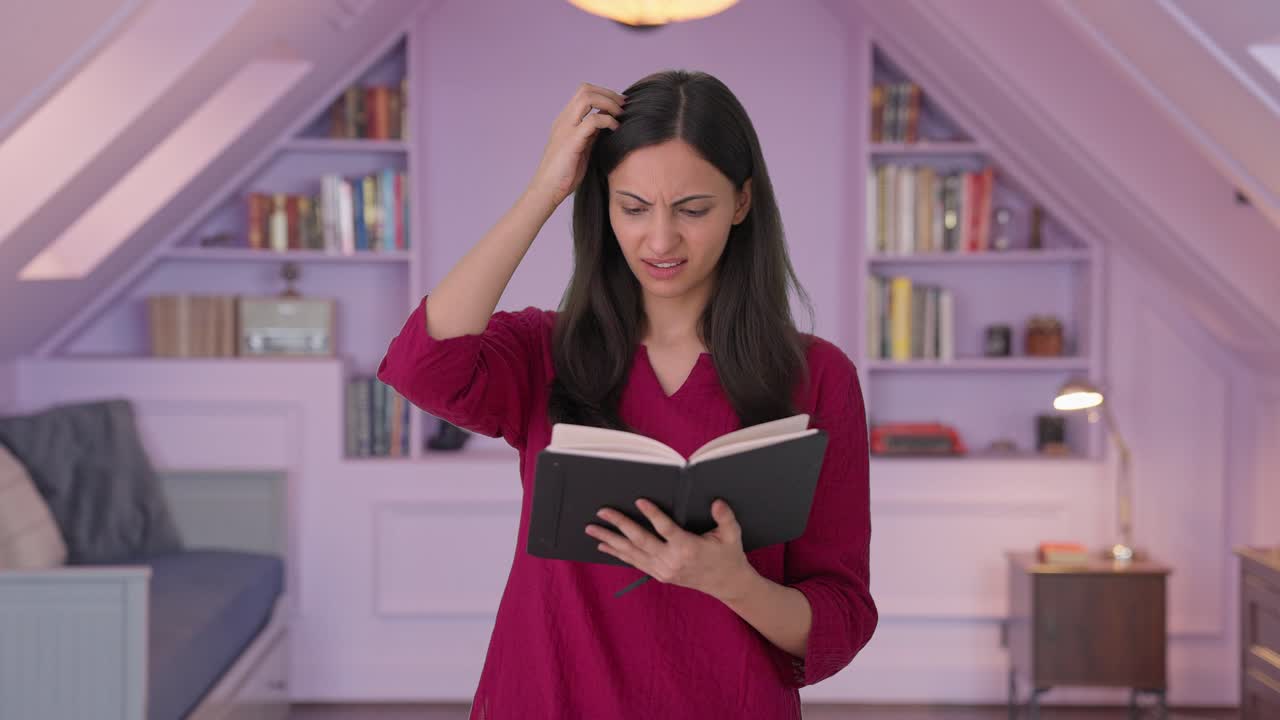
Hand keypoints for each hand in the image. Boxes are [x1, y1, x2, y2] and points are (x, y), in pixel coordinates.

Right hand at [527, 83, 624, 209]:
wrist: (546, 190)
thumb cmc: (564, 174)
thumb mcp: (581, 148)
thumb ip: (591, 134)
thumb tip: (607, 122)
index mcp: (565, 120)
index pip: (584, 93)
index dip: (604, 94)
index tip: (619, 105)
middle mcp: (564, 120)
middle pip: (586, 89)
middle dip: (609, 94)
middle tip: (624, 106)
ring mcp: (566, 128)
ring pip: (587, 98)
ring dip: (609, 103)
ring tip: (621, 115)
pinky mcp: (571, 141)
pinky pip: (592, 120)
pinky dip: (608, 121)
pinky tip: (615, 130)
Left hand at [586, 498, 757, 601]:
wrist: (726, 583)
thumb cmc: (728, 555)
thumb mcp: (732, 535)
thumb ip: (725, 517)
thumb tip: (716, 502)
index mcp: (688, 548)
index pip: (665, 529)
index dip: (652, 514)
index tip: (639, 501)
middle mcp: (672, 560)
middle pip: (640, 540)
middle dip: (619, 524)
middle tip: (602, 511)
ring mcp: (663, 570)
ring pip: (632, 553)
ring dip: (610, 540)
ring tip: (592, 529)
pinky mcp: (659, 574)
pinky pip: (634, 562)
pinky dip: (617, 553)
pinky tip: (604, 545)